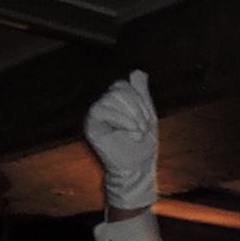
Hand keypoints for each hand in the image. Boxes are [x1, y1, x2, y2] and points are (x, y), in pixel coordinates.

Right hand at [83, 70, 158, 211]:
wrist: (137, 168)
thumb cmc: (142, 146)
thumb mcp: (147, 116)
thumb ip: (142, 94)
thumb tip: (137, 71)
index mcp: (116, 102)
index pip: (123, 84)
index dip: (139, 98)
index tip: (149, 120)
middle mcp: (103, 105)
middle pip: (118, 89)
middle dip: (137, 108)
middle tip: (144, 128)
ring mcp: (96, 114)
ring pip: (110, 97)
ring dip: (131, 115)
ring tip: (138, 132)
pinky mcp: (91, 125)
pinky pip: (100, 110)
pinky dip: (121, 119)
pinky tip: (131, 132)